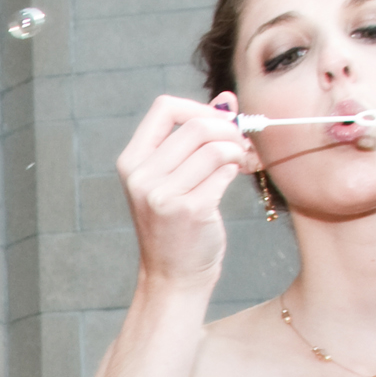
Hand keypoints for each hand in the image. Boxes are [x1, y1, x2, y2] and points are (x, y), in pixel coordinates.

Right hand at [116, 94, 254, 292]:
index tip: (219, 122)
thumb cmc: (177, 226)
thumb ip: (194, 139)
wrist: (173, 276)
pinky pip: (225, 171)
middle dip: (229, 130)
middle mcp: (141, 177)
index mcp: (132, 163)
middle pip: (196, 127)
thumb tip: (226, 100)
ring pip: (215, 148)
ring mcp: (162, 196)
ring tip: (243, 161)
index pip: (164, 109)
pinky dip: (238, 170)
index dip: (198, 108)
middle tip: (242, 143)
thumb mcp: (174, 178)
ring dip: (238, 151)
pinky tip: (238, 178)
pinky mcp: (189, 210)